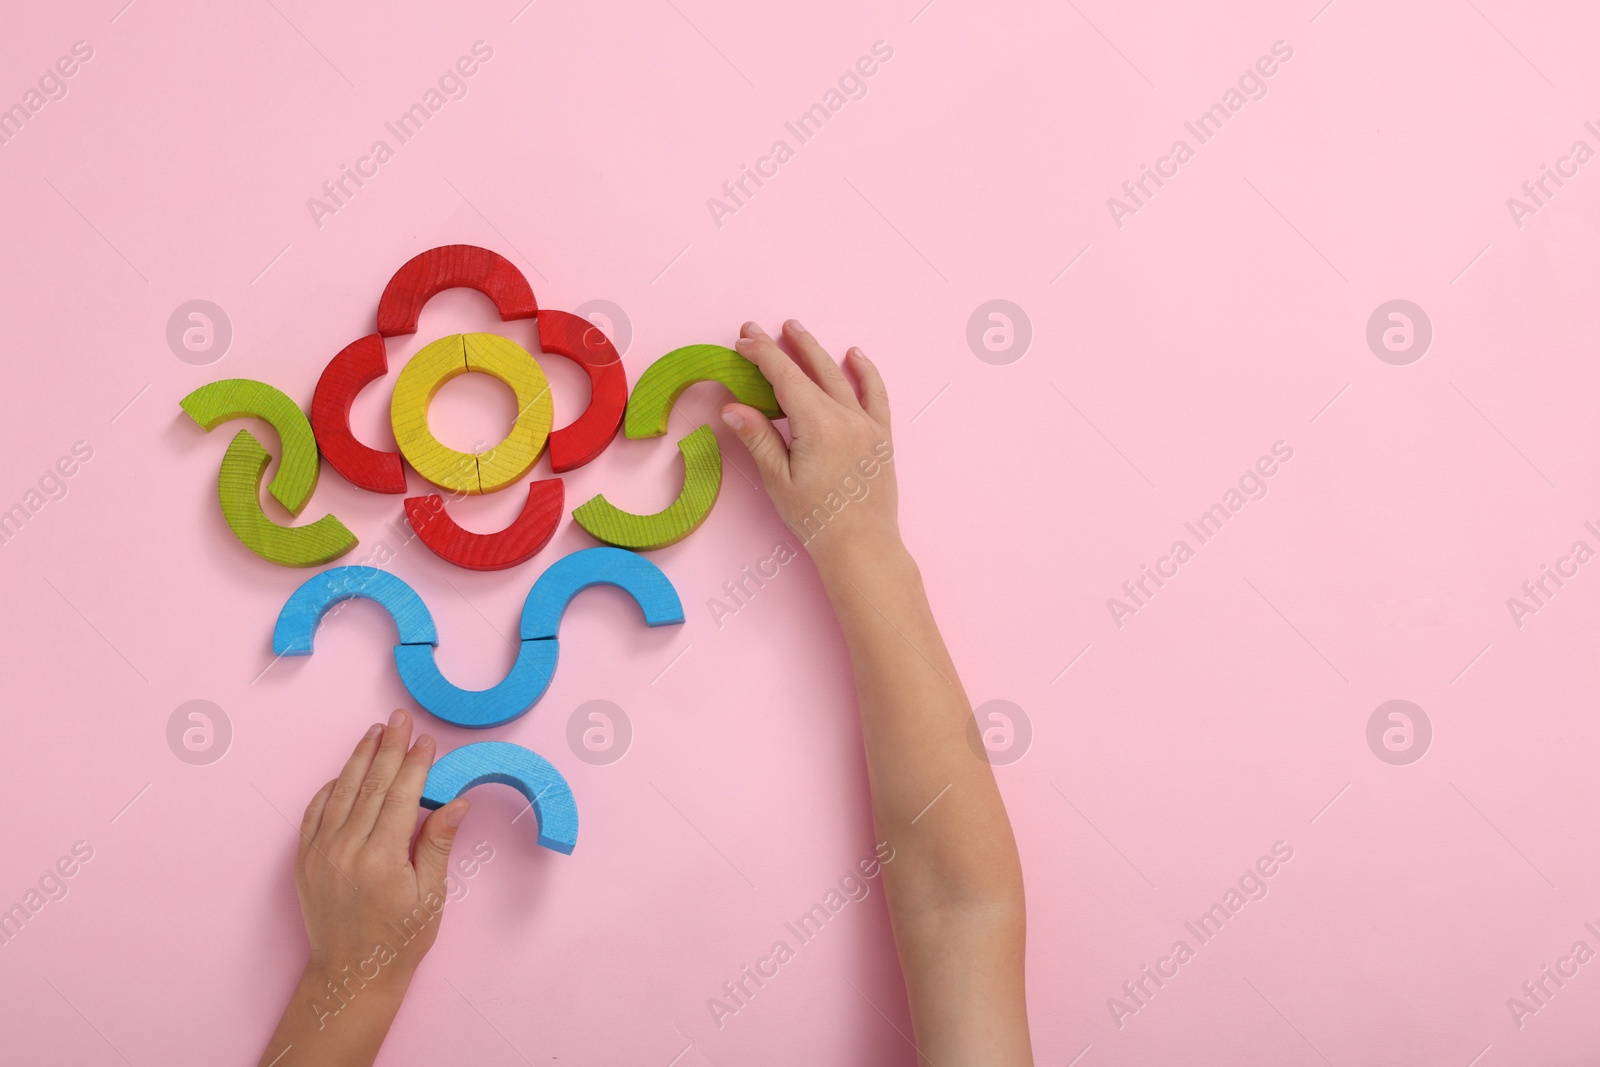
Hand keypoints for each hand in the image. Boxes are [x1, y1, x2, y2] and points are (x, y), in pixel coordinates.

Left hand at [257, 710, 467, 1065]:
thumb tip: (457, 801)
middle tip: (399, 718)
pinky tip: (345, 772)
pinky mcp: (304, 860)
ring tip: (374, 731)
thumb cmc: (400, 940)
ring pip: (341, 792)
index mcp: (382, 859)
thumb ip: (439, 843)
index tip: (426, 739)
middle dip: (388, 747)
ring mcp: (319, 854)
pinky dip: (331, 788)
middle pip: (371, 785)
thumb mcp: (431, 895)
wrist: (351, 975)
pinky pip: (315, 812)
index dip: (415, 764)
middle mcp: (346, 851)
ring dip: (359, 758)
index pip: (401, 795)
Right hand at [722, 320, 900, 575]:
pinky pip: (876, 394)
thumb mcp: (778, 480)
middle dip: (783, 346)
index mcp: (817, 424)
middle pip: (811, 369)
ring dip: (816, 351)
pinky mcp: (881, 436)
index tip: (743, 340)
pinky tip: (855, 355)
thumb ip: (758, 438)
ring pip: (839, 376)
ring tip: (797, 330)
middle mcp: (845, 416)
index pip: (785, 376)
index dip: (762, 354)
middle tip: (760, 328)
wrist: (862, 546)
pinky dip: (865, 372)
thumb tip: (732, 407)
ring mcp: (867, 424)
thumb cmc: (817, 519)